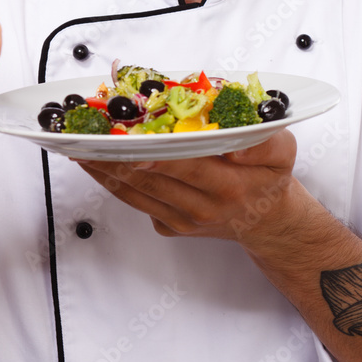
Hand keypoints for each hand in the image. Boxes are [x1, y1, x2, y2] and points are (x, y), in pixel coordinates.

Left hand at [76, 129, 301, 250]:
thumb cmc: (270, 178)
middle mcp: (201, 207)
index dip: (153, 154)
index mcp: (228, 185)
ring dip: (104, 169)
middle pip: (150, 178)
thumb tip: (235, 143)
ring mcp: (182, 220)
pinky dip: (111, 181)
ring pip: (135, 192)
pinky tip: (94, 162)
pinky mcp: (169, 226)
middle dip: (116, 156)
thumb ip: (263, 142)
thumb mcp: (283, 152)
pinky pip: (134, 201)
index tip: (126, 140)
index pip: (185, 166)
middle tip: (86, 135)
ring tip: (77, 145)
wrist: (267, 222)